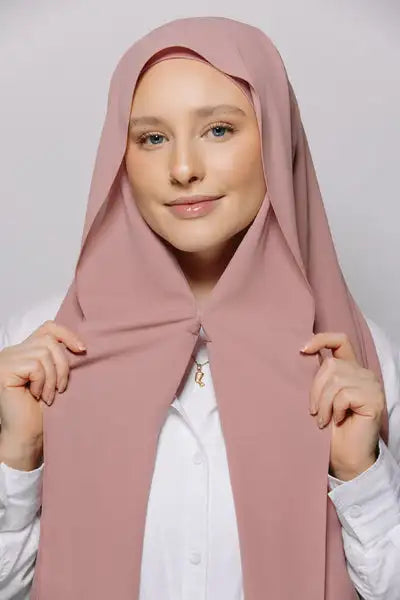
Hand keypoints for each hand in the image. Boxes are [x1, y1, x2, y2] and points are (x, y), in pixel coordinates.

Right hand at [0, 320, 85, 448]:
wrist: (27, 435)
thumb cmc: (42, 410)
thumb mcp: (55, 377)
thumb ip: (60, 357)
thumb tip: (81, 344)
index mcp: (24, 350)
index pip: (47, 328)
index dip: (67, 334)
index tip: (82, 350)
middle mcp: (12, 352)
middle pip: (49, 340)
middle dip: (62, 365)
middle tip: (61, 388)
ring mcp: (6, 360)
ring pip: (43, 353)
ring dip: (52, 377)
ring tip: (49, 396)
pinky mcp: (4, 370)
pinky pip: (35, 366)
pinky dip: (42, 382)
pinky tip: (37, 396)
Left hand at [301, 332, 384, 480]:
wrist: (345, 457)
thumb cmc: (330, 429)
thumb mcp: (321, 396)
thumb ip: (320, 376)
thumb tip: (301, 352)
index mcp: (351, 369)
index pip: (340, 340)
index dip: (321, 339)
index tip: (302, 350)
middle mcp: (364, 374)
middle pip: (331, 364)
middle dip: (316, 388)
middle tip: (313, 411)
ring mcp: (371, 386)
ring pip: (336, 380)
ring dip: (323, 402)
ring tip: (322, 419)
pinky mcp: (374, 399)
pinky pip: (344, 395)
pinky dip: (334, 409)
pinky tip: (337, 421)